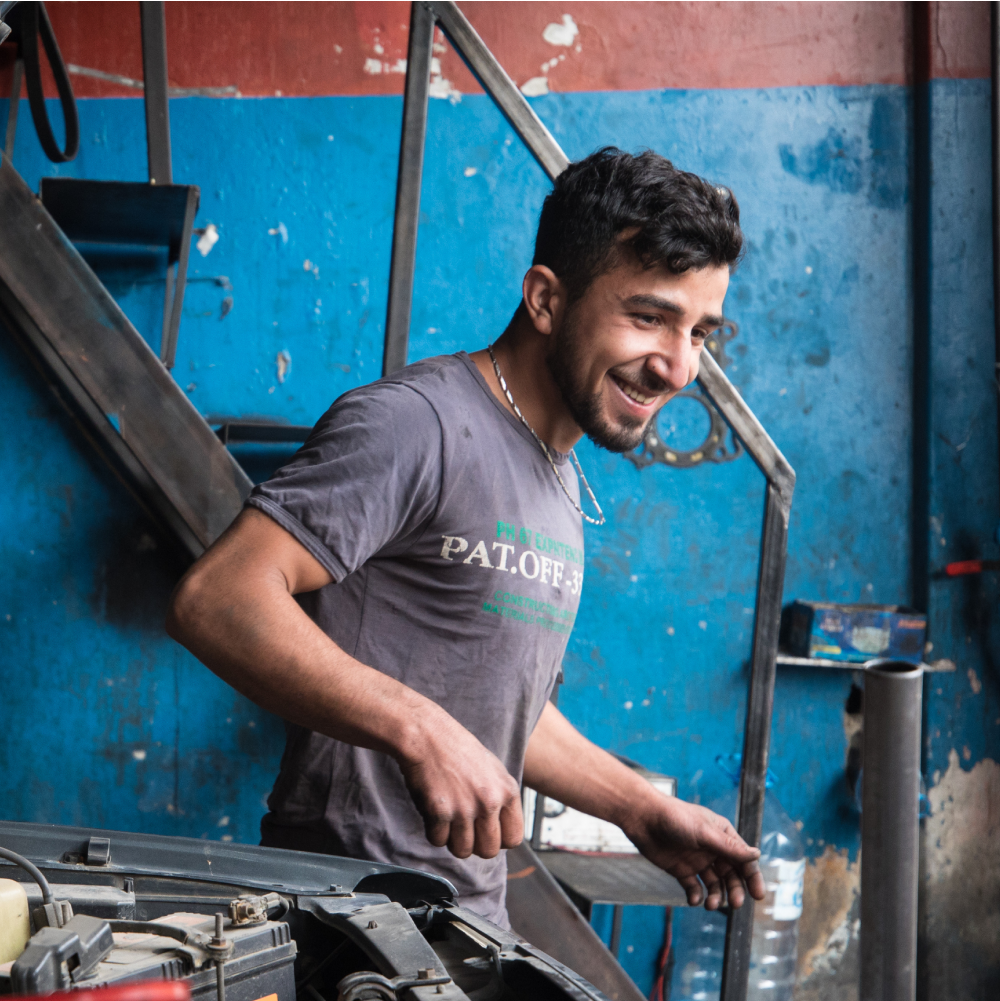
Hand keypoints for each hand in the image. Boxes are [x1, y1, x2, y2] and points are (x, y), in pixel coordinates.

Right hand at [397, 714, 523, 859]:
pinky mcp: (440, 811)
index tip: (486, 832)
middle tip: (464, 829)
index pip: (514, 838)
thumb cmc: (457, 749)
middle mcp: (490, 801)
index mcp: (507, 791)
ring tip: (448, 819)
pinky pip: (438, 841)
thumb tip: (502, 831)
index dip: (498, 839)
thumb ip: (501, 800)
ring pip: (462, 851)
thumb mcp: (493, 770)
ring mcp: (465, 808)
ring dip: (452, 840)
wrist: (428, 734)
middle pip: (489, 851)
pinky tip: (434, 811)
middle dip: (475, 845)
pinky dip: (433, 831)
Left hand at [623, 795, 764, 909]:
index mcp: (722, 835)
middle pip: (731, 875)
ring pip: (714, 884)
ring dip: (717, 896)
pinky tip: (694, 900)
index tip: (758, 895)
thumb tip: (757, 855)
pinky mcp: (681, 870)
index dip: (753, 877)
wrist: (644, 818)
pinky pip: (694, 887)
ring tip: (711, 904)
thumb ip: (730, 847)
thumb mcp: (705, 833)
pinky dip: (696, 896)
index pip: (743, 859)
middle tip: (735, 903)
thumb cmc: (676, 818)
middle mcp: (712, 849)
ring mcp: (697, 860)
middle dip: (735, 890)